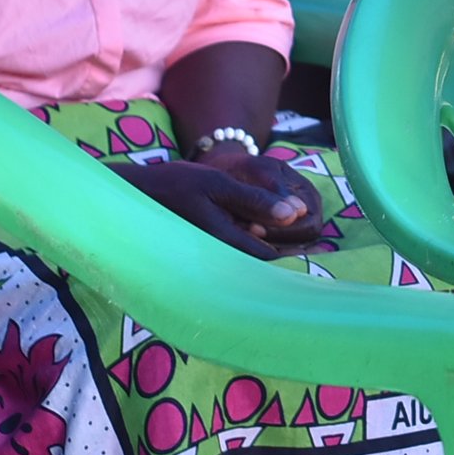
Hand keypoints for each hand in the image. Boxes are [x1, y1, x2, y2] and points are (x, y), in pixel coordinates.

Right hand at [115, 155, 318, 259]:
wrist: (131, 195)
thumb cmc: (176, 185)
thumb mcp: (219, 186)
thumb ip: (257, 201)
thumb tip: (297, 213)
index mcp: (224, 244)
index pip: (272, 259)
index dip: (298, 254)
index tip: (322, 249)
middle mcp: (217, 260)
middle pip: (263, 268)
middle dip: (289, 260)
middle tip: (319, 250)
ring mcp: (209, 261)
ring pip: (250, 264)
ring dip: (273, 255)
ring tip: (300, 245)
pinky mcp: (203, 256)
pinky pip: (235, 258)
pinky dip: (253, 251)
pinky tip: (264, 238)